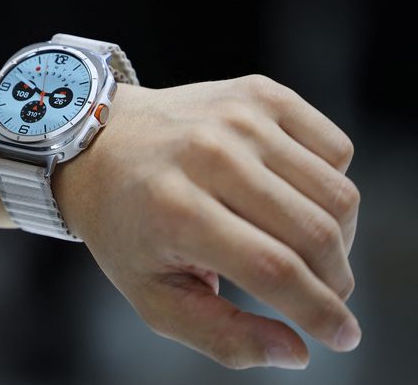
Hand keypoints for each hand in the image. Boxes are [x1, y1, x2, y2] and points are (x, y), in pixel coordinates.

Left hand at [56, 75, 360, 368]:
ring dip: (338, 237)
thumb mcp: (152, 294)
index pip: (274, 269)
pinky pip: (336, 150)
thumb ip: (220, 334)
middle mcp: (209, 154)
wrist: (101, 144)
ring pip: (336, 193)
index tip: (343, 335)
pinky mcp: (259, 94)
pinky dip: (330, 186)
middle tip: (325, 294)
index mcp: (176, 208)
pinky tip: (294, 200)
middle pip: (314, 232)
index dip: (320, 311)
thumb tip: (297, 351)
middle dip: (335, 281)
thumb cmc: (126, 225)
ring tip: (307, 250)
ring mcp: (237, 117)